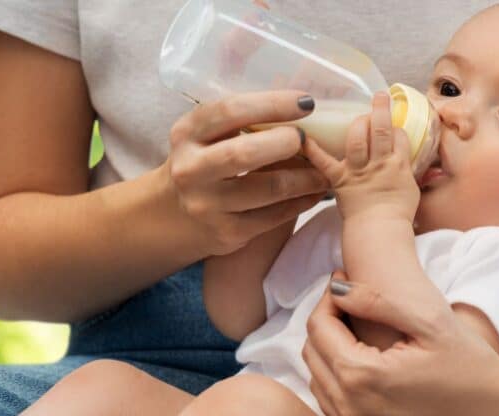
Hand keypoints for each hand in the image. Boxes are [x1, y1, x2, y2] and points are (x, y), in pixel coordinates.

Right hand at [165, 91, 329, 255]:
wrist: (173, 216)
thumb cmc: (203, 162)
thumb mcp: (206, 135)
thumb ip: (240, 118)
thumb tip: (300, 99)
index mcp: (187, 134)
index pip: (230, 112)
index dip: (272, 104)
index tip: (306, 102)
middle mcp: (191, 170)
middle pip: (244, 154)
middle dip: (285, 143)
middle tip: (308, 140)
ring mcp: (208, 205)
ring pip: (267, 190)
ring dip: (304, 178)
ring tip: (325, 170)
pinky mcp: (227, 233)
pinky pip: (274, 217)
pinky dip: (301, 202)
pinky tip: (314, 193)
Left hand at [301, 93, 418, 222]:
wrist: (379, 233)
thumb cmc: (397, 215)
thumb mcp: (412, 190)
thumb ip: (410, 172)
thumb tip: (415, 162)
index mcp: (399, 165)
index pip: (400, 136)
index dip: (396, 127)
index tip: (393, 125)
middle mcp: (379, 164)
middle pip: (380, 130)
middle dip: (380, 110)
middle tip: (380, 97)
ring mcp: (358, 171)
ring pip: (357, 139)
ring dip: (357, 122)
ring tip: (358, 113)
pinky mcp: (339, 180)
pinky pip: (324, 162)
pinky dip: (312, 150)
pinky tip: (303, 136)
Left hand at [303, 271, 498, 415]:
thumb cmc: (474, 367)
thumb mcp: (430, 322)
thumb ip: (377, 301)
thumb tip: (337, 286)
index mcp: (362, 376)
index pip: (319, 327)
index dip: (329, 300)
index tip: (345, 283)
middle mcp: (352, 411)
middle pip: (312, 355)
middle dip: (326, 324)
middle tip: (349, 305)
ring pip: (319, 383)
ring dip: (329, 355)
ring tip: (356, 334)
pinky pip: (335, 410)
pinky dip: (339, 385)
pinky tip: (366, 368)